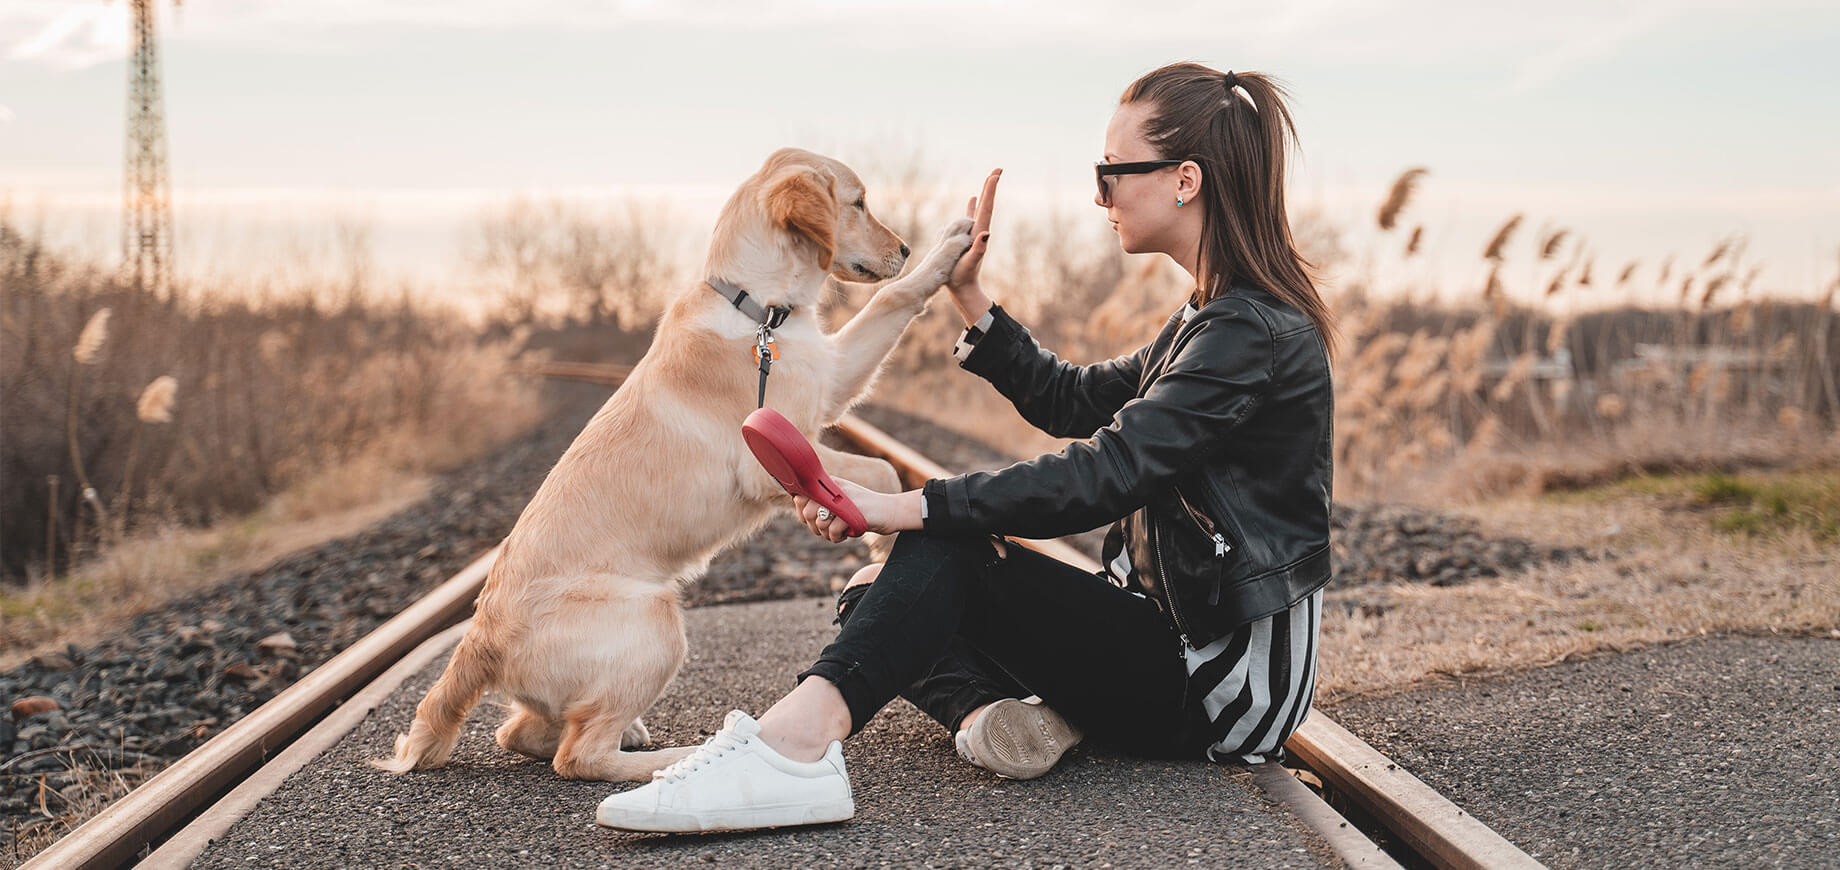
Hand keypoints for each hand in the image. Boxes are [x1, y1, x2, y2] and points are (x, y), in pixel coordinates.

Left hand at [793, 479, 920, 542]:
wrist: (891, 511)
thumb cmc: (862, 510)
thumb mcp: (840, 503)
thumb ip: (821, 503)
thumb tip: (799, 506)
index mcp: (829, 483)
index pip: (801, 497)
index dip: (802, 513)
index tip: (814, 520)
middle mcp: (835, 487)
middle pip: (807, 512)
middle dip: (815, 528)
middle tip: (828, 531)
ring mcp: (844, 499)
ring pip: (820, 524)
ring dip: (828, 535)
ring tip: (839, 532)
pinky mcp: (853, 512)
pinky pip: (833, 531)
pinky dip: (838, 538)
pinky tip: (848, 534)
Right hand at [946, 169, 999, 319]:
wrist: (963, 289)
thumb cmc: (963, 278)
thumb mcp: (969, 264)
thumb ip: (978, 249)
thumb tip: (986, 234)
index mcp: (979, 233)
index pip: (986, 208)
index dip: (990, 191)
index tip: (996, 175)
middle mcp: (979, 231)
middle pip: (986, 204)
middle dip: (991, 187)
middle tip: (998, 170)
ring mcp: (974, 233)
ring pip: (980, 208)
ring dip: (984, 193)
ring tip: (988, 180)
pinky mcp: (967, 238)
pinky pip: (970, 217)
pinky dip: (973, 206)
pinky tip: (973, 199)